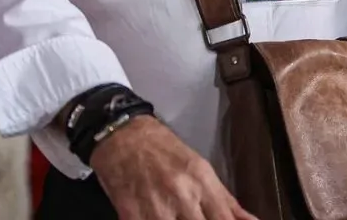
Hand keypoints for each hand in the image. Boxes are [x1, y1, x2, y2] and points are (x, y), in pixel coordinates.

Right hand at [91, 114, 257, 219]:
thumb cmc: (163, 148)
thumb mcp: (198, 166)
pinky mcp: (131, 216)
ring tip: (176, 217)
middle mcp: (182, 195)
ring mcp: (156, 208)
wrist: (122, 134)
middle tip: (193, 217)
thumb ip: (225, 199)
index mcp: (202, 180)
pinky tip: (155, 219)